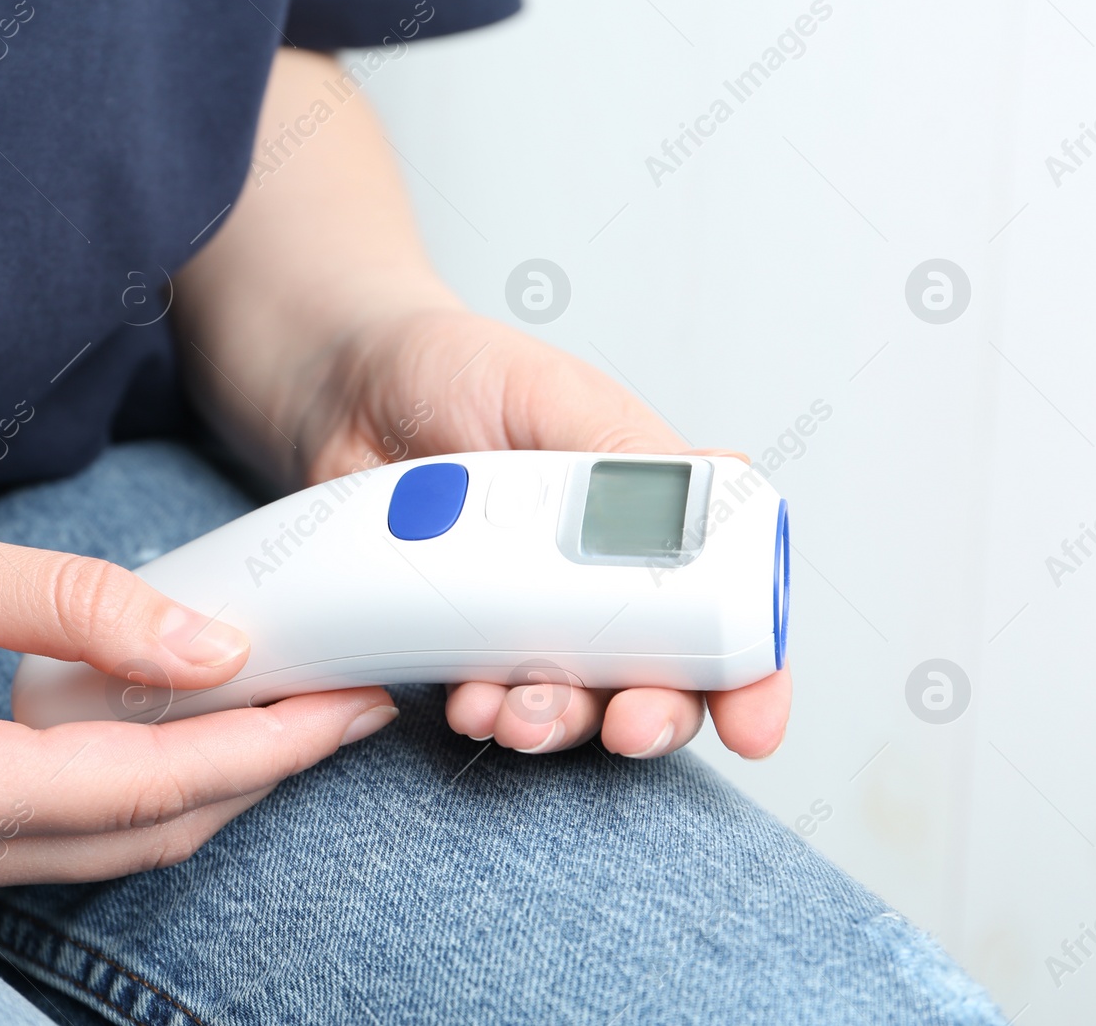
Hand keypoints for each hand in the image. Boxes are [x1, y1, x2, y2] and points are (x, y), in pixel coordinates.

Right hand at [0, 439, 396, 902]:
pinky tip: (185, 719)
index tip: (351, 703)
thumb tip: (208, 647)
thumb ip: (71, 606)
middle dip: (259, 771)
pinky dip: (138, 774)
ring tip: (293, 708)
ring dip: (208, 777)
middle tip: (350, 703)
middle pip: (142, 832)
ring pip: (108, 837)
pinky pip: (60, 819)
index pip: (141, 788)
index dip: (263, 747)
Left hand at [300, 308, 789, 760]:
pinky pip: (483, 697)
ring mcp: (527, 619)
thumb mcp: (555, 393)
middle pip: (656, 681)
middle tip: (623, 726)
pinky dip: (482, 711)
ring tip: (513, 712)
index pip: (725, 613)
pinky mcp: (459, 641)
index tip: (751, 724)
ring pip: (568, 705)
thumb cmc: (456, 370)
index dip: (750, 677)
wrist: (344, 391)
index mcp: (648, 521)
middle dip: (649, 718)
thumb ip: (630, 452)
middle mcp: (598, 583)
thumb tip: (727, 480)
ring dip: (553, 724)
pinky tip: (464, 701)